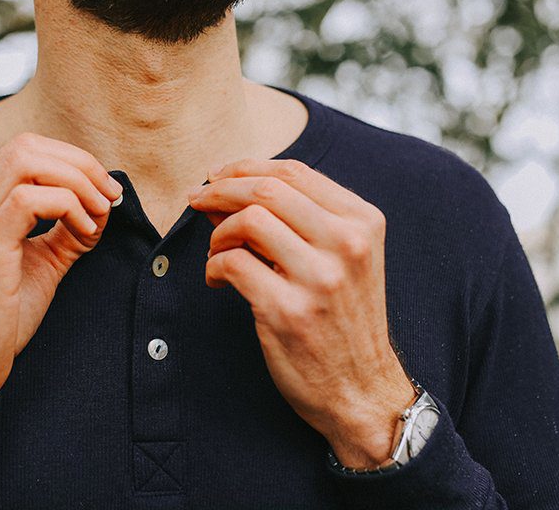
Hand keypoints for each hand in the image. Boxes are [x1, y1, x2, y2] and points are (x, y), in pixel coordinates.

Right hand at [0, 133, 122, 411]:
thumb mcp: (36, 262)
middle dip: (80, 165)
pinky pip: (28, 201)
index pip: (23, 148)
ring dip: (77, 182)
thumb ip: (65, 229)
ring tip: (97, 214)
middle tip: (108, 196)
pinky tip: (83, 232)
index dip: (71, 159)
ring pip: (27, 163)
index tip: (103, 189)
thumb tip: (105, 203)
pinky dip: (68, 206)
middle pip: (26, 146)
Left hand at [188, 158, 415, 468]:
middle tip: (196, 199)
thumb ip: (292, 220)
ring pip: (247, 220)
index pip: (294, 171)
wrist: (362, 391)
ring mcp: (320, 278)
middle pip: (267, 188)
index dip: (245, 167)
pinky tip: (217, 282)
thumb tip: (224, 188)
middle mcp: (347, 243)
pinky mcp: (289, 311)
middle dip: (220, 189)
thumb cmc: (342, 320)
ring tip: (217, 252)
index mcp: (362, 222)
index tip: (216, 176)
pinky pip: (231, 263)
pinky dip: (213, 267)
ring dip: (217, 233)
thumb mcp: (339, 259)